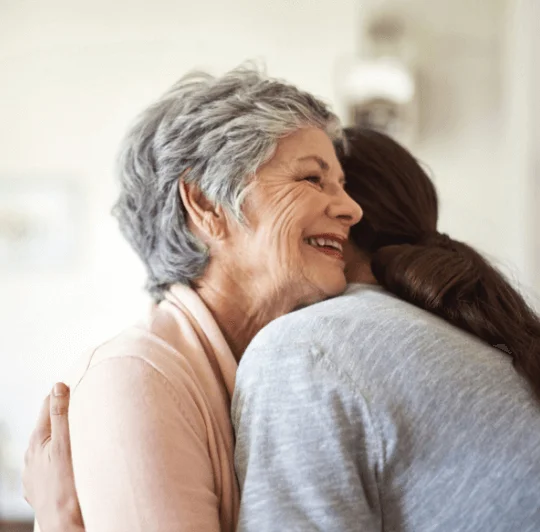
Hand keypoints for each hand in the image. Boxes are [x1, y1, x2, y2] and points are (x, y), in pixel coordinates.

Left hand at [23, 383, 84, 531]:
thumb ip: (61, 414)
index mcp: (36, 441)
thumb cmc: (68, 486)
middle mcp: (30, 457)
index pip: (48, 404)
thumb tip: (57, 386)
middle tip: (84, 411)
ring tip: (80, 438)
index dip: (63, 394)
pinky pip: (50, 467)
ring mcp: (34, 475)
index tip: (79, 388)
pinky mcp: (40, 490)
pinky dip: (60, 460)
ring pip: (49, 448)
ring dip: (62, 440)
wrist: (65, 526)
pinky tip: (71, 465)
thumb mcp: (66, 444)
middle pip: (48, 426)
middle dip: (64, 418)